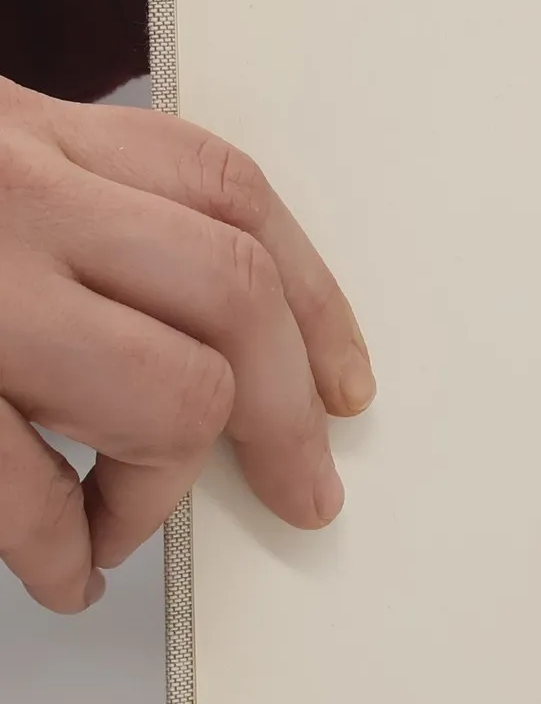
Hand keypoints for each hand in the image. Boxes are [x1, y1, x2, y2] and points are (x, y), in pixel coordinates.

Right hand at [0, 77, 371, 612]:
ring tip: (126, 522)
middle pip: (231, 295)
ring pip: (166, 394)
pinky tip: (64, 566)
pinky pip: (25, 486)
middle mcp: (19, 198)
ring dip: (165, 485)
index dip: (314, 298)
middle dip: (283, 413)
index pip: (230, 196)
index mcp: (36, 137)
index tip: (345, 383)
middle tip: (303, 489)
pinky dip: (61, 546)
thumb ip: (76, 209)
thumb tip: (217, 324)